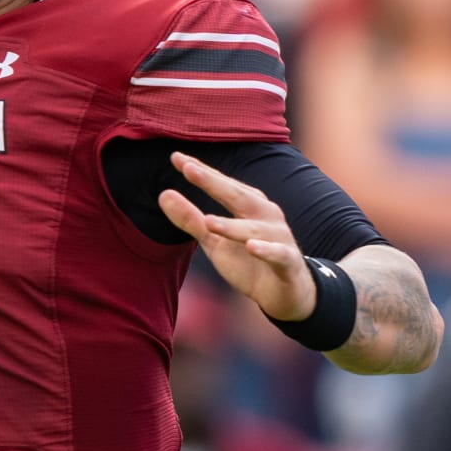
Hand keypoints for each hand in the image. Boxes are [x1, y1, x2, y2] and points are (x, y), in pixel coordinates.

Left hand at [158, 152, 316, 321]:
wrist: (285, 292)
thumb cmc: (248, 260)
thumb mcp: (214, 241)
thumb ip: (191, 219)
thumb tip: (163, 194)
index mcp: (248, 205)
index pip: (221, 185)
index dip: (201, 172)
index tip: (176, 157)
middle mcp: (265, 215)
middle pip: (237, 196)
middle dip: (213, 183)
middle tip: (189, 169)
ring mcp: (278, 237)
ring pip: (253, 228)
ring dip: (231, 226)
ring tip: (209, 221)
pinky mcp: (288, 261)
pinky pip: (278, 254)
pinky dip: (266, 250)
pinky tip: (252, 247)